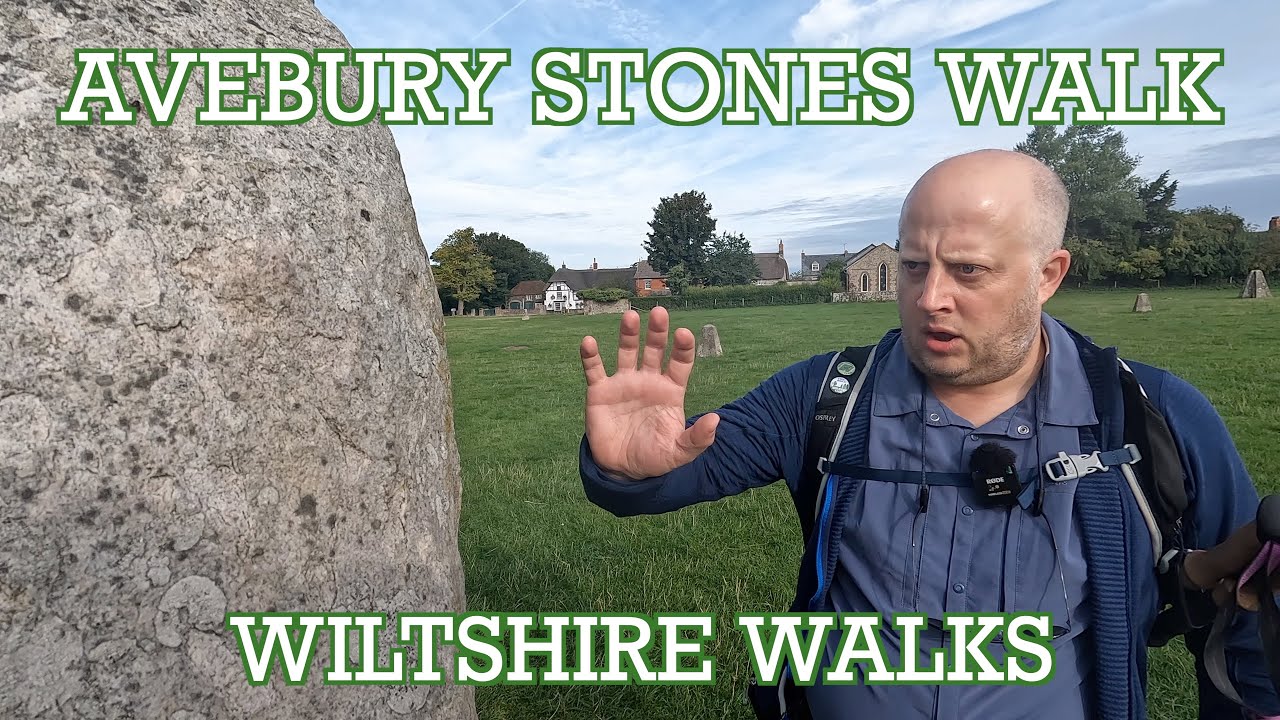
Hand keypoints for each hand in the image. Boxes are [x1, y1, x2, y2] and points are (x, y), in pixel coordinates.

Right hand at [579, 306, 718, 479]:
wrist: (621, 469)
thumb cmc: (654, 457)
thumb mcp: (679, 453)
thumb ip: (697, 438)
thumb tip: (716, 419)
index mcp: (670, 391)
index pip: (680, 363)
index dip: (683, 348)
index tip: (684, 334)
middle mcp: (648, 381)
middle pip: (654, 350)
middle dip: (657, 332)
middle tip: (659, 312)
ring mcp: (624, 383)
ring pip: (626, 352)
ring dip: (628, 334)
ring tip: (631, 317)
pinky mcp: (600, 391)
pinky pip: (594, 369)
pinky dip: (590, 355)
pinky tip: (588, 342)